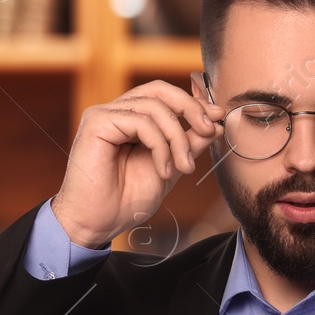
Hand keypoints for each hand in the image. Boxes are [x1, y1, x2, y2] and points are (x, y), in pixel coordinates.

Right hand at [50, 79, 224, 248]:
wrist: (95, 225)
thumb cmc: (124, 202)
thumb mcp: (168, 168)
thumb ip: (187, 144)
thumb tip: (216, 124)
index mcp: (130, 120)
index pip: (165, 97)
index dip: (193, 103)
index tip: (218, 117)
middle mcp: (116, 113)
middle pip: (160, 90)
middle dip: (191, 108)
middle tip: (209, 130)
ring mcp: (104, 115)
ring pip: (155, 107)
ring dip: (177, 138)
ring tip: (183, 167)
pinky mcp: (96, 122)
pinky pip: (141, 122)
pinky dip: (160, 145)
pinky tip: (163, 170)